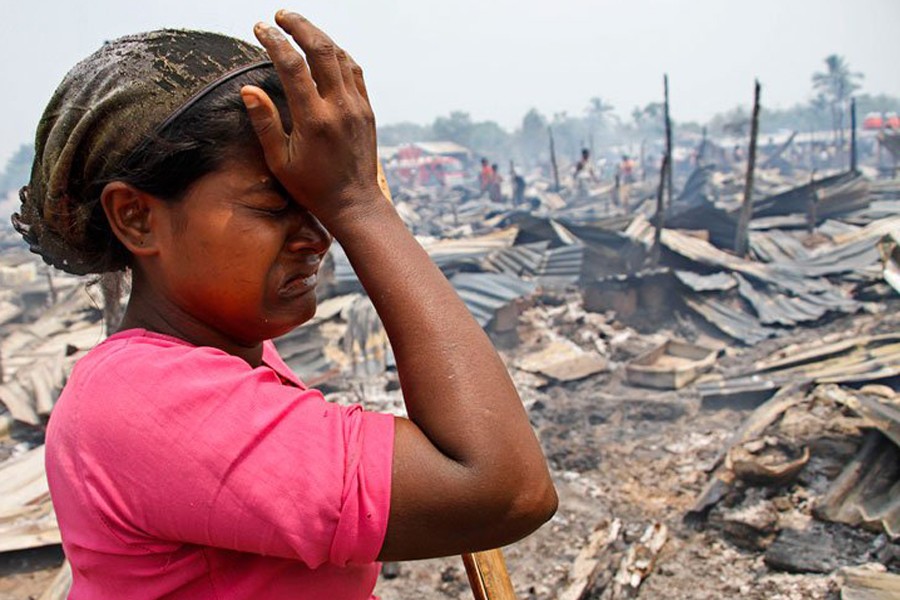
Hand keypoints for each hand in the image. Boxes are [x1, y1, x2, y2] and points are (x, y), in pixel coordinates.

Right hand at [241, 11, 381, 227]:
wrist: (354, 203)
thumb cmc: (312, 187)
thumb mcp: (280, 162)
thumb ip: (265, 123)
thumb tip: (247, 89)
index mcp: (315, 120)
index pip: (292, 66)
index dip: (275, 41)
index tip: (260, 28)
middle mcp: (339, 108)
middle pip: (321, 50)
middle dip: (300, 26)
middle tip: (280, 15)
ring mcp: (357, 107)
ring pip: (341, 56)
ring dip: (320, 36)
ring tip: (298, 26)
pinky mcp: (367, 110)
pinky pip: (355, 71)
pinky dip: (338, 54)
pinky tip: (324, 49)